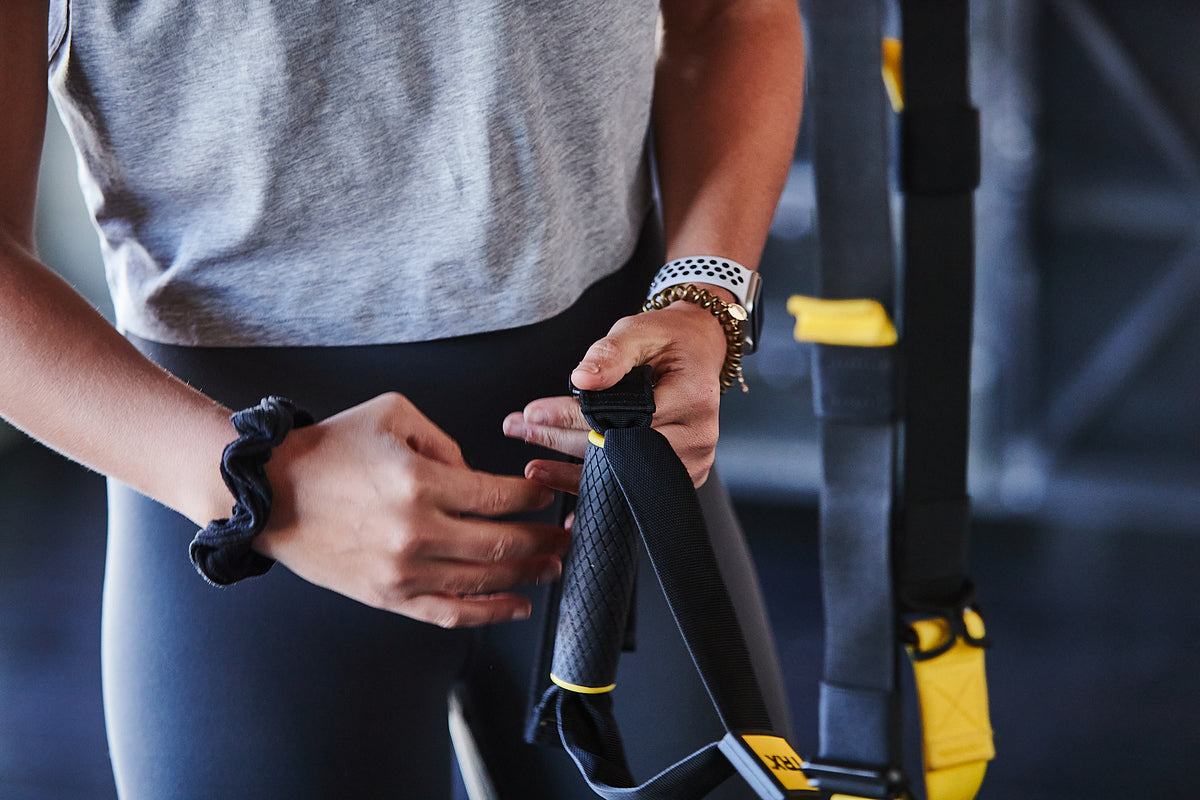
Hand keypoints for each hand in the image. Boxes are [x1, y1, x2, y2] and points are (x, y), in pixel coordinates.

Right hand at [254, 393, 569, 627]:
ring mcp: (402, 571)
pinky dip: (489, 613)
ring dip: (528, 575)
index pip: (499, 498)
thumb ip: (445, 442)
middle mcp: (415, 532)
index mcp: (419, 483)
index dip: (532, 500)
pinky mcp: (388, 597)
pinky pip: (450, 613)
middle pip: (502, 544)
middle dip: (544, 540)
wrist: (269, 492)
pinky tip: (516, 605)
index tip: (546, 497)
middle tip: (566, 535)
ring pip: (484, 582)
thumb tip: (476, 475)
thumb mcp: (393, 415)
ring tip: (552, 566)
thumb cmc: (328, 451)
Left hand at [502, 295, 728, 490]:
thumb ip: (610, 353)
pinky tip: (561, 484)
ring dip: (569, 470)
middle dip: (560, 440)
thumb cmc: (668, 339)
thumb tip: (582, 378)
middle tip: (520, 430)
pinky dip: (594, 483)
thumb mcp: (639, 330)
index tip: (533, 414)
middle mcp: (697, 436)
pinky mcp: (680, 475)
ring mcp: (692, 462)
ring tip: (532, 465)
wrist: (698, 350)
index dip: (572, 418)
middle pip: (617, 450)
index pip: (621, 416)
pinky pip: (630, 484)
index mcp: (692, 397)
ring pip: (619, 474)